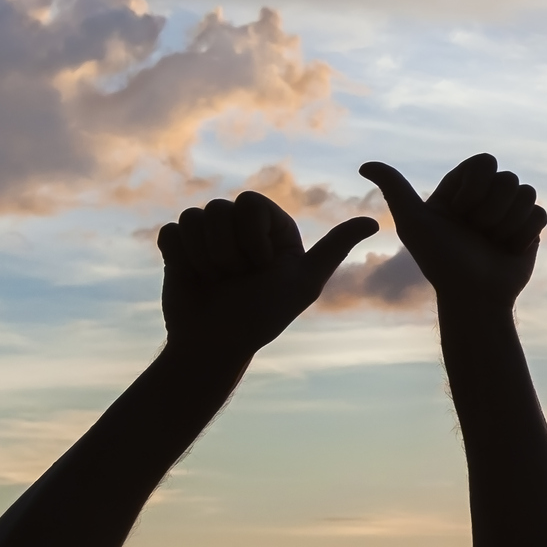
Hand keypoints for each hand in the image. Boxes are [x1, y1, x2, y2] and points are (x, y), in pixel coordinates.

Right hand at [158, 191, 377, 362]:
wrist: (215, 345)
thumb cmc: (263, 316)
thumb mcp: (304, 284)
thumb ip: (335, 248)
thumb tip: (376, 221)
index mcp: (270, 224)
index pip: (249, 202)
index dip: (250, 236)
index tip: (259, 266)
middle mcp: (240, 223)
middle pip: (219, 208)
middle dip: (225, 250)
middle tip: (235, 277)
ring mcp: (208, 233)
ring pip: (193, 216)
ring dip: (202, 257)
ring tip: (215, 279)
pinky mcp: (178, 245)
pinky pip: (170, 230)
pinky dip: (179, 257)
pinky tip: (192, 276)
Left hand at [361, 154, 546, 314]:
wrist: (474, 297)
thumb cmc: (441, 261)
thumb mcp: (414, 223)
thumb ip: (395, 189)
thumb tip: (365, 165)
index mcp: (461, 189)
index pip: (485, 162)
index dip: (475, 188)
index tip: (459, 213)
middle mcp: (486, 196)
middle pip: (507, 178)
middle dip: (491, 211)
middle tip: (476, 233)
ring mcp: (510, 210)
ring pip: (526, 193)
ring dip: (508, 224)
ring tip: (493, 243)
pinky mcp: (530, 227)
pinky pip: (539, 213)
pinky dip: (524, 234)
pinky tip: (510, 249)